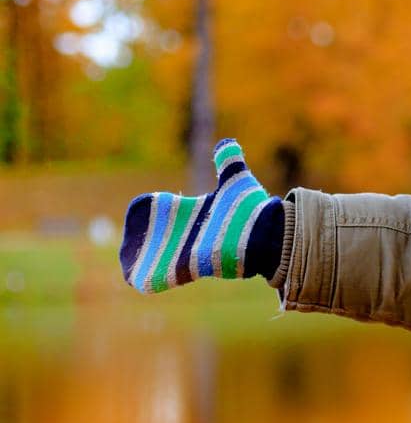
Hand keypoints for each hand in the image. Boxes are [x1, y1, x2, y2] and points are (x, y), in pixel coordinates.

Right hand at [120, 138, 283, 292]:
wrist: (270, 236)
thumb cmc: (253, 211)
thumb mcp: (237, 182)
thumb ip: (228, 163)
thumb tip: (227, 143)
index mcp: (195, 215)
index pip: (163, 212)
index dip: (153, 208)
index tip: (149, 203)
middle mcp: (189, 235)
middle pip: (153, 238)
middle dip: (140, 238)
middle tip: (133, 237)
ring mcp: (187, 254)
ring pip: (153, 261)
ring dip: (139, 260)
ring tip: (128, 261)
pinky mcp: (188, 269)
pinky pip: (158, 279)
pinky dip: (144, 278)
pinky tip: (134, 277)